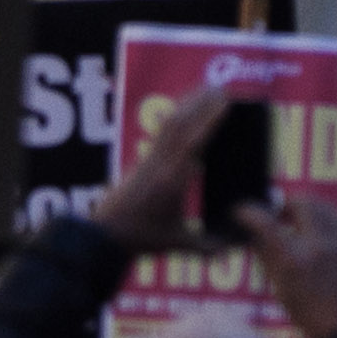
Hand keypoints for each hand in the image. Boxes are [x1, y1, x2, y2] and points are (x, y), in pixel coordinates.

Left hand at [93, 90, 230, 256]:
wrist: (105, 234)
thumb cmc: (141, 238)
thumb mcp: (177, 243)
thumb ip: (206, 246)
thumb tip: (231, 248)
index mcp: (173, 180)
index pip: (193, 143)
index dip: (209, 120)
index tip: (226, 104)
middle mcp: (161, 163)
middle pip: (182, 124)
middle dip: (202, 103)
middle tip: (223, 89)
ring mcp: (150, 159)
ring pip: (170, 123)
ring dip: (189, 104)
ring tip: (208, 90)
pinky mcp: (143, 159)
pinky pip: (163, 130)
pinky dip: (177, 115)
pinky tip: (186, 108)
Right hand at [242, 192, 336, 337]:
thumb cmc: (307, 313)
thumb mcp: (279, 287)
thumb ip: (266, 254)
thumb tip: (252, 231)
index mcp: (295, 262)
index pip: (267, 226)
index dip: (250, 213)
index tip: (242, 210)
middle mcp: (319, 246)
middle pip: (299, 204)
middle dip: (283, 204)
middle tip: (275, 214)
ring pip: (321, 205)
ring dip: (304, 207)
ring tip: (294, 218)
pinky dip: (324, 216)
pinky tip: (317, 227)